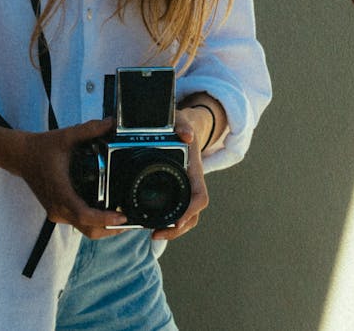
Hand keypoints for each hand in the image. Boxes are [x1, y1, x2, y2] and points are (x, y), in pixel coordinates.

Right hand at [10, 117, 127, 237]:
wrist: (21, 156)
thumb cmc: (42, 148)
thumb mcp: (66, 136)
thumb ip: (90, 129)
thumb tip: (111, 123)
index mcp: (61, 192)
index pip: (84, 215)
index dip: (104, 219)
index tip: (121, 217)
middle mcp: (58, 207)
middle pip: (88, 229)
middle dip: (110, 229)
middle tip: (130, 220)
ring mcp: (57, 212)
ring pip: (84, 229)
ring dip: (103, 227)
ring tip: (122, 217)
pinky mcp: (57, 211)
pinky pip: (78, 223)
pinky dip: (94, 221)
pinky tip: (106, 211)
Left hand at [152, 111, 212, 241]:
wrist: (184, 125)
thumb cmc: (181, 124)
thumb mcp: (180, 120)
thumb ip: (182, 125)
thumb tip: (186, 135)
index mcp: (194, 169)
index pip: (200, 196)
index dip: (191, 210)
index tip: (177, 221)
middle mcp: (192, 182)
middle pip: (193, 214)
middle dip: (178, 228)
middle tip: (157, 234)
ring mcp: (185, 188)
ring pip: (187, 216)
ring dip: (173, 230)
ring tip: (154, 234)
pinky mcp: (176, 190)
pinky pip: (177, 210)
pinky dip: (168, 221)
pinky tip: (153, 225)